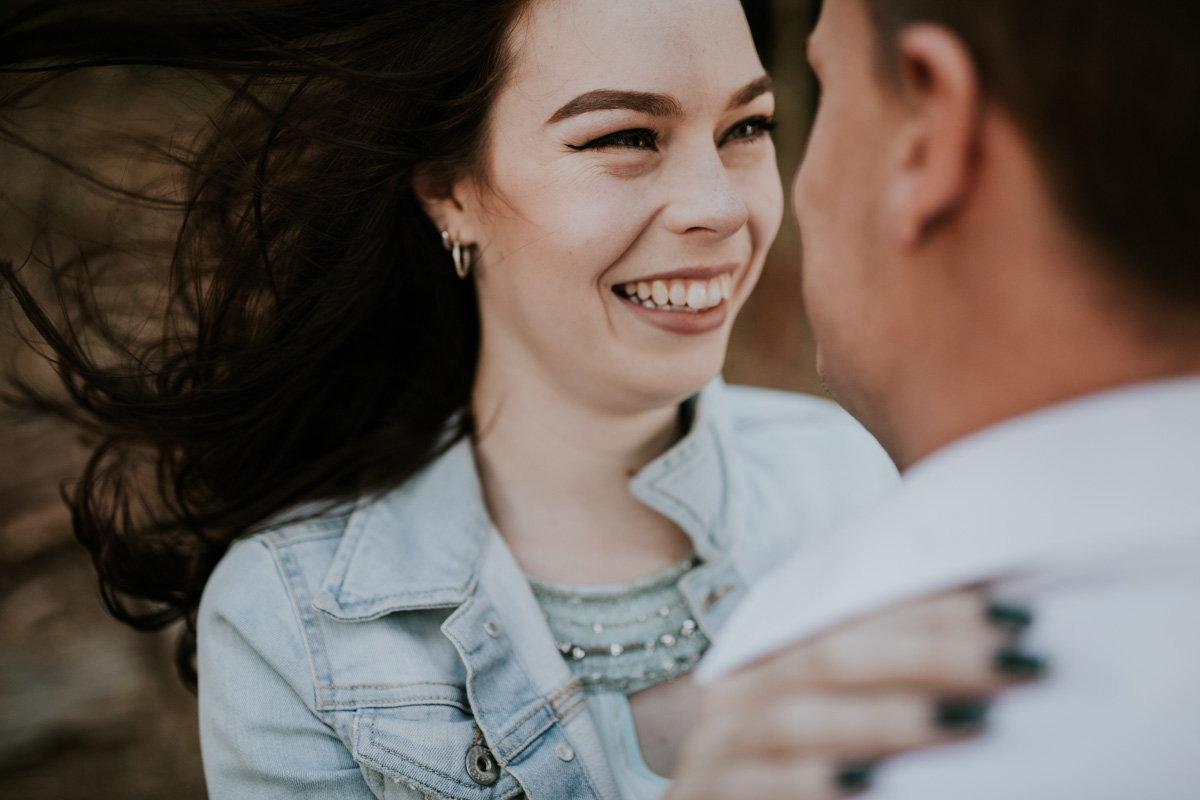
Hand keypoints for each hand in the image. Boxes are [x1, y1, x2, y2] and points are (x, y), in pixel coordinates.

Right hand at [668, 589, 1038, 799]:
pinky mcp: (707, 797)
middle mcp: (738, 693)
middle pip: (832, 659)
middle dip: (930, 655)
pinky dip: (812, 784)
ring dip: (888, 718)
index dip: (931, 611)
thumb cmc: (779, 773)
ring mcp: (716, 748)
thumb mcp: (819, 716)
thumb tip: (988, 640)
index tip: (1012, 614)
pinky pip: (757, 787)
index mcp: (765, 656)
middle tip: (1017, 659)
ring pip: (798, 720)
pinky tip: (869, 786)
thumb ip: (875, 681)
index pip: (851, 616)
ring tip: (971, 718)